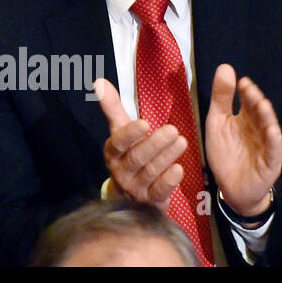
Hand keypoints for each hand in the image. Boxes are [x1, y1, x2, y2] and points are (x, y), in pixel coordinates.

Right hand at [95, 77, 187, 210]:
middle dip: (155, 144)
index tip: (145, 123)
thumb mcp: (120, 132)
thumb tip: (99, 82)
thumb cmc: (128, 155)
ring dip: (166, 157)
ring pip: (151, 172)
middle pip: (137, 157)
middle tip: (173, 130)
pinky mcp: (151, 201)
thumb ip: (112, 108)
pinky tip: (179, 169)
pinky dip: (169, 181)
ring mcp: (136, 188)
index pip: (118, 142)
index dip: (130, 133)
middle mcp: (121, 171)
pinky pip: (159, 192)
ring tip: (182, 142)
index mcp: (113, 152)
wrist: (130, 196)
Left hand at [204, 64, 281, 219]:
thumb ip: (221, 98)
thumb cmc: (226, 153)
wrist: (231, 188)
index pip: (248, 102)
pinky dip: (273, 142)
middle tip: (248, 88)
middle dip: (254, 101)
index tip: (241, 81)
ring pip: (268, 129)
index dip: (245, 92)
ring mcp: (266, 146)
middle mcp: (258, 130)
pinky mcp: (269, 164)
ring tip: (262, 104)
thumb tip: (226, 67)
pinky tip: (272, 131)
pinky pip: (273, 152)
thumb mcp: (217, 122)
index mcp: (246, 119)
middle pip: (259, 113)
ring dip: (266, 117)